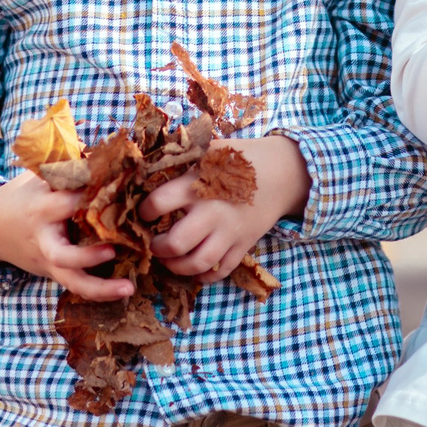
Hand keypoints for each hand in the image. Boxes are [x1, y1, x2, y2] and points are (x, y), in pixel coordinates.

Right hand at [0, 172, 131, 300]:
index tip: (120, 194)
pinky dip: (99, 291)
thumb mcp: (39, 177)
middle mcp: (44, 238)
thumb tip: (107, 148)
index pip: (67, 202)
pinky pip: (76, 286)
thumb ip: (68, 166)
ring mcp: (48, 259)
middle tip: (113, 248)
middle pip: (62, 253)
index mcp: (41, 208)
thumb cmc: (24, 196)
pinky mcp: (53, 272)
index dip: (91, 198)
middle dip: (87, 256)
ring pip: (71, 279)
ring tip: (127, 286)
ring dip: (100, 287)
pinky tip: (125, 290)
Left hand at [141, 133, 309, 283]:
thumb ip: (182, 160)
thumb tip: (145, 166)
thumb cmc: (240, 159)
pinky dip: (204, 275)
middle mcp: (212, 213)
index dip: (145, 211)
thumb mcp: (210, 150)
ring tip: (170, 259)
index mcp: (199, 186)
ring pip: (197, 263)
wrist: (282, 172)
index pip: (159, 203)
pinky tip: (194, 269)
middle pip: (176, 243)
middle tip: (154, 243)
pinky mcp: (244, 245)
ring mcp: (230, 233)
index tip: (144, 212)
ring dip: (176, 266)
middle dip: (157, 247)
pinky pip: (221, 271)